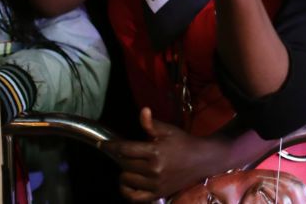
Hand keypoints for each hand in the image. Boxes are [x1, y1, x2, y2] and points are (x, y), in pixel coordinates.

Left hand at [106, 108, 222, 200]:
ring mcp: (155, 183)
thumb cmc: (183, 142)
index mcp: (155, 151)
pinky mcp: (158, 194)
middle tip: (127, 153)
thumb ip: (152, 124)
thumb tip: (143, 111)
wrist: (202, 160)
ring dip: (125, 172)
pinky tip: (128, 183)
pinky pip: (134, 197)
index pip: (125, 149)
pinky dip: (126, 191)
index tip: (103, 144)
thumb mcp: (168, 130)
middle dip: (122, 157)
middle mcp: (154, 169)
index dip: (111, 146)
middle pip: (124, 164)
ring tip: (131, 165)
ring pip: (126, 179)